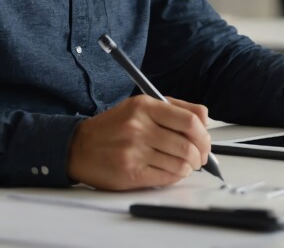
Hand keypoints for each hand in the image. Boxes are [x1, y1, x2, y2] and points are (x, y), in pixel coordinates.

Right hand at [67, 95, 210, 190]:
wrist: (79, 147)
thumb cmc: (112, 127)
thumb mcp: (139, 106)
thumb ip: (173, 108)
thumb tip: (204, 120)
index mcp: (144, 106)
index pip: (189, 120)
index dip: (204, 134)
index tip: (204, 140)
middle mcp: (139, 126)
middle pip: (188, 144)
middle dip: (201, 155)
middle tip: (200, 157)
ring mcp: (134, 150)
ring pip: (180, 163)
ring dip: (188, 167)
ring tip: (184, 165)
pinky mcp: (131, 172)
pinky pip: (167, 177)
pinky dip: (176, 176)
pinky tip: (171, 171)